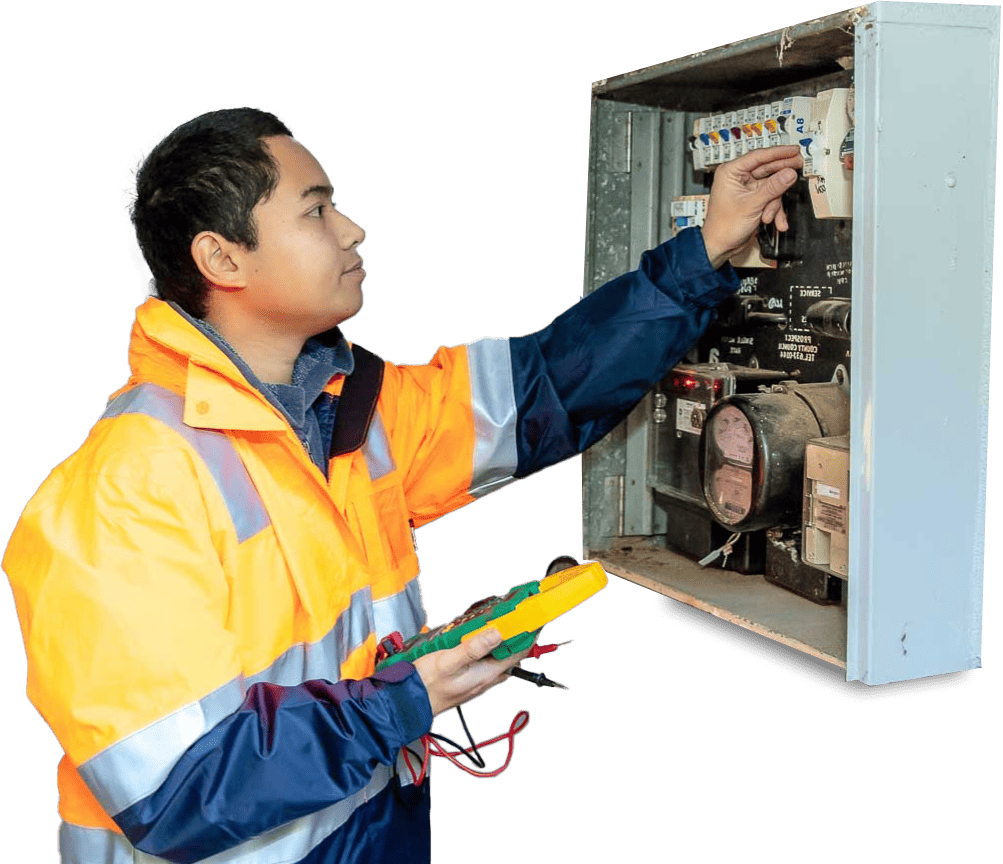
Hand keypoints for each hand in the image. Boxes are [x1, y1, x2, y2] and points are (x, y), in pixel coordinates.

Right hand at [413, 629, 527, 716]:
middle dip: (517, 638)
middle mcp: (486, 679)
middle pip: (511, 657)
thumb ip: (473, 647)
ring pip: (499, 660)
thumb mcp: (449, 661)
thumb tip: (497, 633)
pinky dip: (490, 650)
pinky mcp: (469, 680)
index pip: (518, 654)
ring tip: (502, 625)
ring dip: (503, 644)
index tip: (533, 620)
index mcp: (486, 674)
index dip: (528, 636)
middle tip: (518, 618)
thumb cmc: (427, 684)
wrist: (409, 702)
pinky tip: (480, 641)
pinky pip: (487, 663)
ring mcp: (478, 681)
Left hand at [701, 145, 802, 268]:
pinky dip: (774, 210)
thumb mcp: (751, 205)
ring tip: (769, 216)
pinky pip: (771, 198)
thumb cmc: (723, 227)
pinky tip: (776, 221)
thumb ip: (772, 188)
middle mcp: (738, 178)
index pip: (758, 156)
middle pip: (767, 168)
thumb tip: (789, 173)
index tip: (794, 150)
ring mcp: (747, 189)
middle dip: (782, 174)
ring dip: (774, 204)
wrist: (720, 247)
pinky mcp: (754, 200)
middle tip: (799, 166)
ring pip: (772, 186)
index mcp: (730, 172)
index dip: (778, 152)